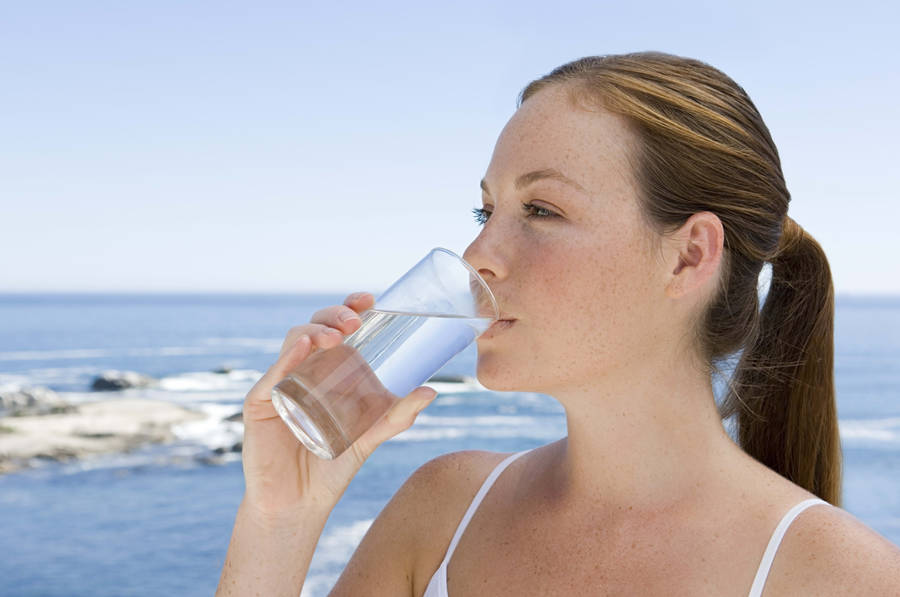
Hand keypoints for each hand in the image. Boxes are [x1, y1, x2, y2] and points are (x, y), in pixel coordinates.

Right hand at [239, 291, 437, 518]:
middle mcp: (302, 371)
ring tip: (335, 336)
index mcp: (327, 371)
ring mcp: (280, 384)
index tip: (370, 299)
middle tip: (355, 321)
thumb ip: (396, 416)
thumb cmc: (331, 467)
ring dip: (315, 331)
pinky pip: (272, 376)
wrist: (299, 505)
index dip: (349, 309)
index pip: (336, 329)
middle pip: (314, 328)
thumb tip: (431, 391)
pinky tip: (302, 348)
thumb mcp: (369, 438)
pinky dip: (287, 358)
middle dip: (334, 315)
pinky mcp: (260, 404)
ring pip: (293, 342)